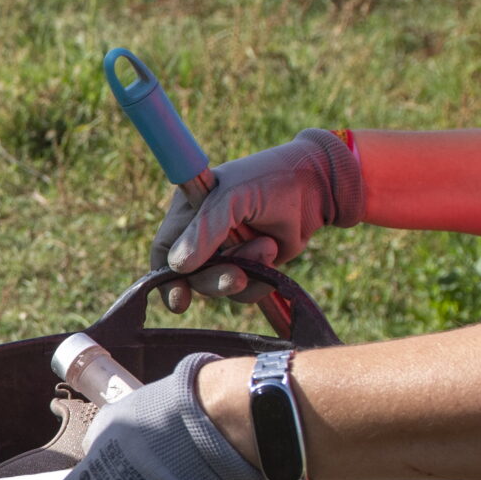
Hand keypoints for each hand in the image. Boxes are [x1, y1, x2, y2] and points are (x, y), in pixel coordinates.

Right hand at [150, 129, 359, 314]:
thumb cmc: (269, 180)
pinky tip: (273, 253)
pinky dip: (260, 279)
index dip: (166, 278)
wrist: (316, 188)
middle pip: (191, 276)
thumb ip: (205, 230)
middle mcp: (203, 235)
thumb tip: (177, 266)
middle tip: (239, 276)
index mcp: (189, 212)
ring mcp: (227, 253)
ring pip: (219, 286)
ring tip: (267, 247)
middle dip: (215, 280)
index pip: (164, 249)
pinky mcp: (251, 267)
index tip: (178, 300)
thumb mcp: (233, 197)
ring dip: (244, 273)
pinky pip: (246, 291)